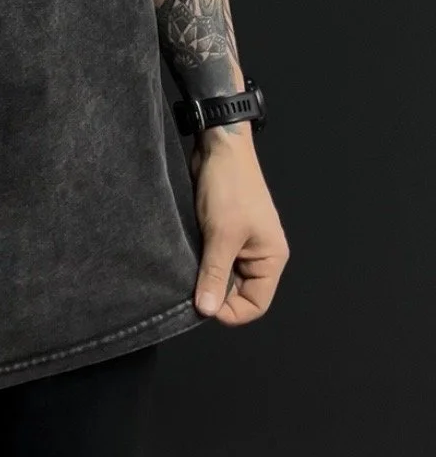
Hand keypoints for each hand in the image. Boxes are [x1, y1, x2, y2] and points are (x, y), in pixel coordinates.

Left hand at [188, 136, 289, 324]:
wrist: (218, 146)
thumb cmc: (229, 187)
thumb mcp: (221, 234)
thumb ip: (214, 274)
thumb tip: (206, 310)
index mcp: (271, 258)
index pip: (255, 304)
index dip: (231, 311)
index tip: (203, 306)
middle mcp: (259, 255)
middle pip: (238, 293)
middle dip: (216, 294)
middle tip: (190, 289)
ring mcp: (240, 244)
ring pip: (223, 276)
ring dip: (206, 277)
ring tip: (186, 273)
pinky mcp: (222, 232)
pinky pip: (213, 259)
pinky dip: (201, 262)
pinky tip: (185, 260)